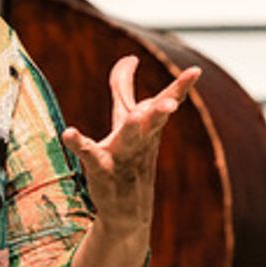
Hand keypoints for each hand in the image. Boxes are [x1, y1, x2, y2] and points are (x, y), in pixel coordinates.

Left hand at [60, 56, 200, 235]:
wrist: (127, 209)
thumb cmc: (128, 156)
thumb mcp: (125, 119)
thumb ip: (124, 88)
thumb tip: (130, 58)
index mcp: (149, 125)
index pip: (167, 102)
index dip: (181, 87)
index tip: (197, 70)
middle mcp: (140, 139)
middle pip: (154, 120)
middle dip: (163, 110)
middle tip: (171, 103)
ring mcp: (122, 155)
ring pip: (130, 139)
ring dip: (133, 128)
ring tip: (136, 116)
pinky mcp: (101, 168)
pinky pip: (90, 155)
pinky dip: (78, 143)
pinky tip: (68, 133)